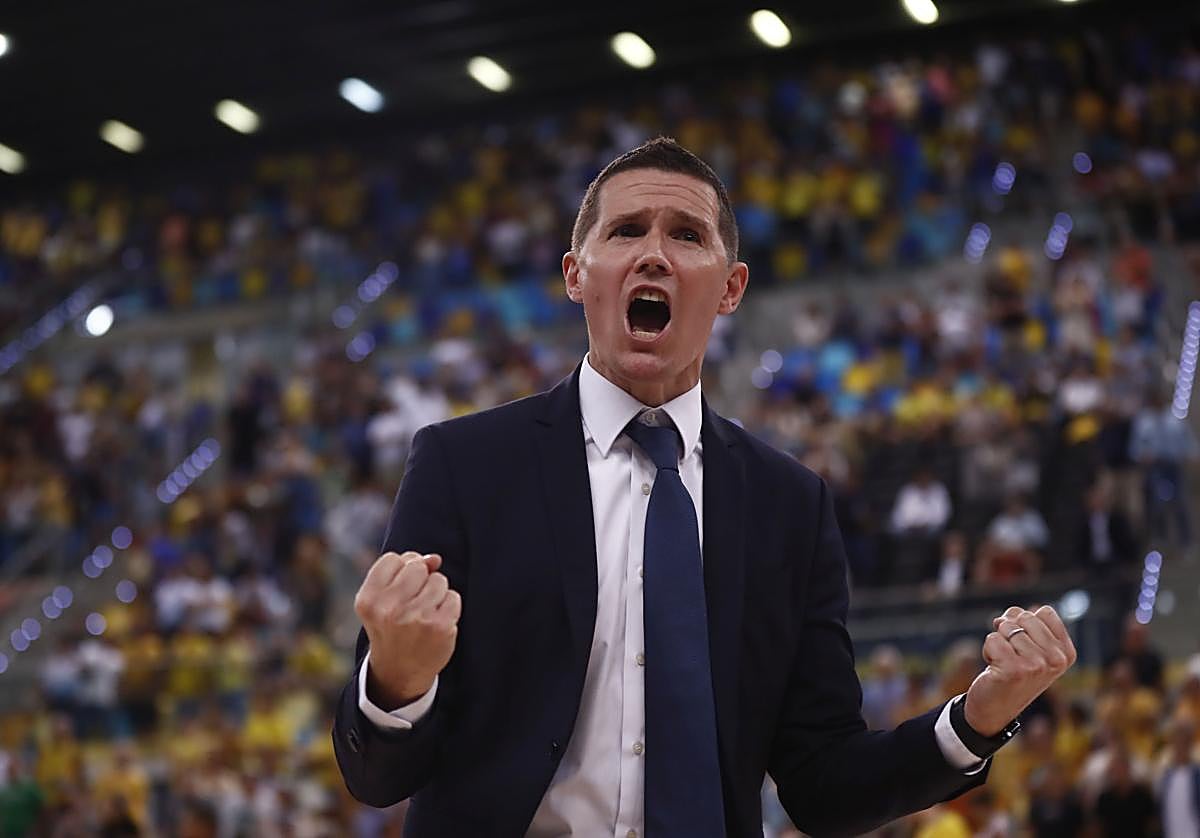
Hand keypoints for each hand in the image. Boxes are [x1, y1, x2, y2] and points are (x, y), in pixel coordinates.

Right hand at [354, 551, 461, 709]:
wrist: (399, 672)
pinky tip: (437, 621)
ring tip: (425, 613)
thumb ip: (403, 572)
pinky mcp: (439, 627)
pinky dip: (449, 606)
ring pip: (438, 580)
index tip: (399, 589)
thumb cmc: (392, 628)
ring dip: (436, 593)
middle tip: (413, 603)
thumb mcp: (383, 601)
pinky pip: (453, 597)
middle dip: (421, 579)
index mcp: (369, 600)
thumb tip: (434, 559)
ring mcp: (416, 618)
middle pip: (418, 566)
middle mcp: (389, 609)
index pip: (393, 559)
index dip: (401, 570)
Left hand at [964, 605, 1076, 735]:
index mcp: (1066, 653)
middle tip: (1011, 655)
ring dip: (998, 642)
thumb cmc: (1012, 672)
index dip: (1025, 621)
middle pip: (1024, 616)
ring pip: (1006, 627)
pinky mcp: (1014, 669)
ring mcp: (1037, 665)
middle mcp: (1056, 660)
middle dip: (1009, 630)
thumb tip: (1012, 614)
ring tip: (1003, 663)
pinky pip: (992, 639)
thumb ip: (1028, 624)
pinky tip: (995, 669)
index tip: (1024, 643)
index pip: (1044, 612)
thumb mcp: (1030, 648)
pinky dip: (987, 650)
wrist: (995, 709)